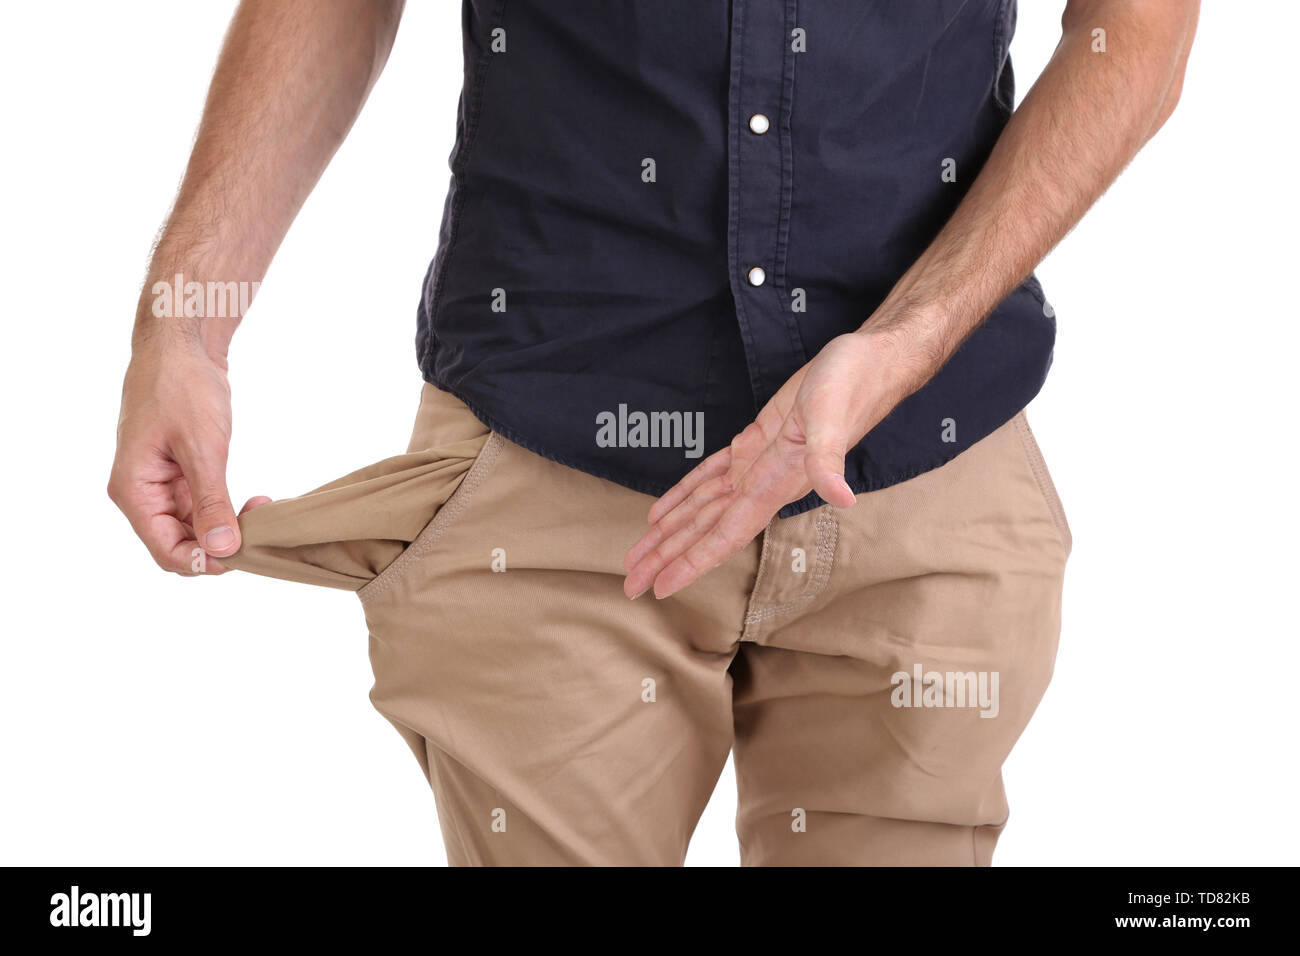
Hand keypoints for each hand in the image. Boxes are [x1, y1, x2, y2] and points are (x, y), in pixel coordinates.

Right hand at [108, 337, 268, 574]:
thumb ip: (211, 502)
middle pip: (181, 546)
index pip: (166, 551)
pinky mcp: (181, 476)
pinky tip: (256, 502)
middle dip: (221, 545)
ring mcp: (162, 486)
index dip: (205, 562)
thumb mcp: (202, 447)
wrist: (182, 347)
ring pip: (195, 530)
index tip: (245, 553)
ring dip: (229, 529)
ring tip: (263, 510)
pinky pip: (204, 508)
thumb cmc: (182, 387)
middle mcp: (143, 495)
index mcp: (134, 491)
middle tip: (261, 530)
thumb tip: (223, 549)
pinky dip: (229, 510)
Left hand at [622, 330, 913, 598]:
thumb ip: (830, 460)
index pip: (725, 534)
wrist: (870, 362)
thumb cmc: (854, 386)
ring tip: (638, 557)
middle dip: (667, 558)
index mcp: (775, 485)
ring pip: (703, 507)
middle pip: (704, 531)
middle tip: (630, 585)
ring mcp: (756, 464)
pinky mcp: (755, 441)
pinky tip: (662, 511)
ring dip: (670, 532)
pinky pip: (711, 475)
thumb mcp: (833, 418)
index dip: (691, 562)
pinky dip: (684, 494)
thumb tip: (842, 498)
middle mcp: (762, 483)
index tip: (661, 587)